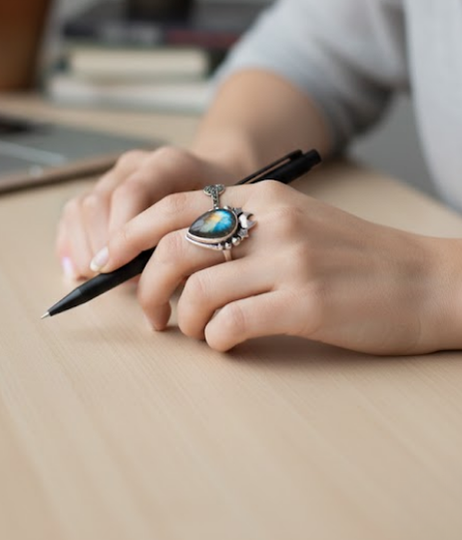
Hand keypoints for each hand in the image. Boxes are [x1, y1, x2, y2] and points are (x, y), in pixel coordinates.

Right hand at [56, 145, 243, 281]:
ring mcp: (115, 175)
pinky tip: (76, 268)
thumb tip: (156, 273)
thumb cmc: (217, 208)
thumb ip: (189, 240)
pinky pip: (73, 213)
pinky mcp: (100, 190)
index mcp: (168, 163)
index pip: (132, 192)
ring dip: (83, 247)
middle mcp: (136, 165)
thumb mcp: (216, 221)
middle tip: (111, 278)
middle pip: (100, 200)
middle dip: (100, 246)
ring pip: (81, 206)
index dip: (121, 233)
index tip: (119, 269)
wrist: (215, 180)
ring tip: (94, 276)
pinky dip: (70, 242)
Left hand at [90, 181, 461, 354]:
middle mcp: (273, 221)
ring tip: (194, 332)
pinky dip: (215, 339)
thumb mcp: (300, 222)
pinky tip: (226, 343)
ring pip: (197, 289)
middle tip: (149, 314)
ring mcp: (290, 261)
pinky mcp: (305, 303)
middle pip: (175, 246)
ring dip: (182, 319)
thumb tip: (178, 256)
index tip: (111, 258)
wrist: (427, 281)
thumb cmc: (359, 259)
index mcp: (267, 196)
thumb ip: (246, 228)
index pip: (178, 202)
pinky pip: (231, 323)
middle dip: (145, 285)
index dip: (133, 230)